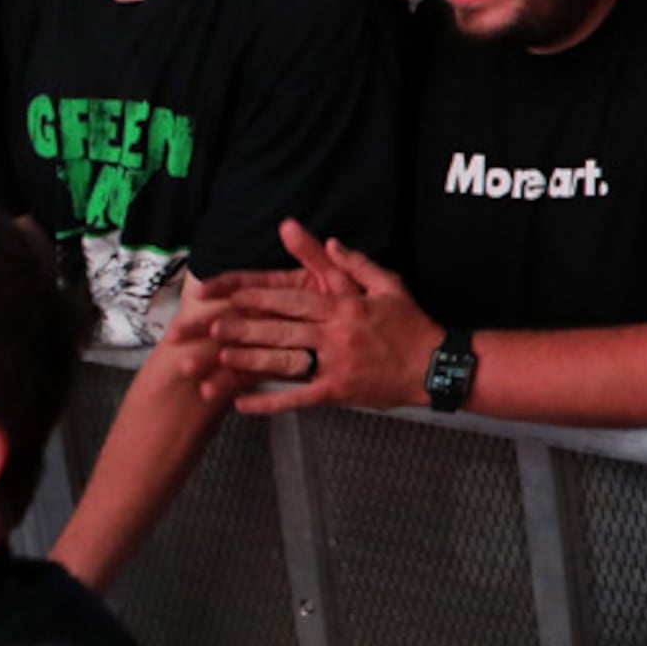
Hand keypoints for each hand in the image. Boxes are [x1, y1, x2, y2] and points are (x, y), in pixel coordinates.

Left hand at [208, 221, 440, 412]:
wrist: (435, 366)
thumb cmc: (412, 326)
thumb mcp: (389, 285)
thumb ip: (356, 264)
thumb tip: (328, 242)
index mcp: (345, 307)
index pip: (294, 298)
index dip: (260, 296)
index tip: (232, 294)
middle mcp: (337, 334)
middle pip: (282, 329)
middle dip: (244, 327)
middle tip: (211, 327)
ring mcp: (336, 365)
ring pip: (285, 361)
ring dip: (250, 360)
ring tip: (220, 358)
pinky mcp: (338, 391)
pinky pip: (297, 397)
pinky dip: (269, 402)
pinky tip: (243, 403)